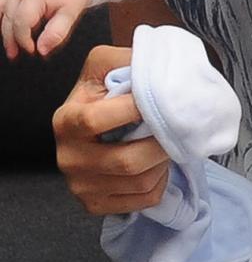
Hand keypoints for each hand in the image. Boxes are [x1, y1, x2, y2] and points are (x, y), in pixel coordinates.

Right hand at [0, 0, 90, 58]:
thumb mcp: (70, 14)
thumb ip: (56, 33)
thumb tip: (42, 50)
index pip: (21, 23)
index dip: (23, 41)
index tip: (31, 50)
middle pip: (8, 19)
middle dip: (11, 39)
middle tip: (16, 53)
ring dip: (1, 28)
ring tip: (9, 44)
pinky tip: (3, 25)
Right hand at [53, 45, 169, 214]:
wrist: (97, 120)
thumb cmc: (103, 89)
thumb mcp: (104, 62)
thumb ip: (125, 57)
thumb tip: (154, 63)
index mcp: (66, 120)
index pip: (96, 120)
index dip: (132, 111)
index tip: (158, 100)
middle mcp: (68, 157)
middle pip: (125, 161)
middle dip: (159, 143)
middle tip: (176, 127)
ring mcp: (81, 185)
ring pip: (139, 182)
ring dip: (163, 162)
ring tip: (167, 142)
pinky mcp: (96, 204)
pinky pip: (142, 199)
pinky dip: (160, 181)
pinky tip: (157, 163)